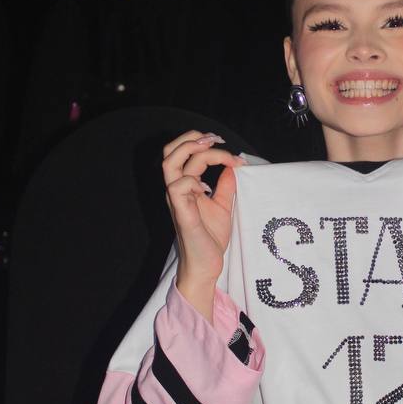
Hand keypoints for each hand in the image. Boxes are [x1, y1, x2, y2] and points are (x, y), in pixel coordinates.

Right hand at [162, 131, 246, 316]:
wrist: (207, 264)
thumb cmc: (210, 237)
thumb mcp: (222, 205)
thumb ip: (225, 185)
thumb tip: (233, 167)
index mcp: (185, 185)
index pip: (187, 154)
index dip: (209, 146)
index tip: (232, 153)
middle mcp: (176, 189)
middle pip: (169, 151)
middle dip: (192, 138)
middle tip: (215, 139)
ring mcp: (176, 200)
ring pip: (169, 163)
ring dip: (191, 151)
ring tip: (213, 151)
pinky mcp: (181, 213)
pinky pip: (178, 187)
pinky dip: (193, 180)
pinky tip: (208, 189)